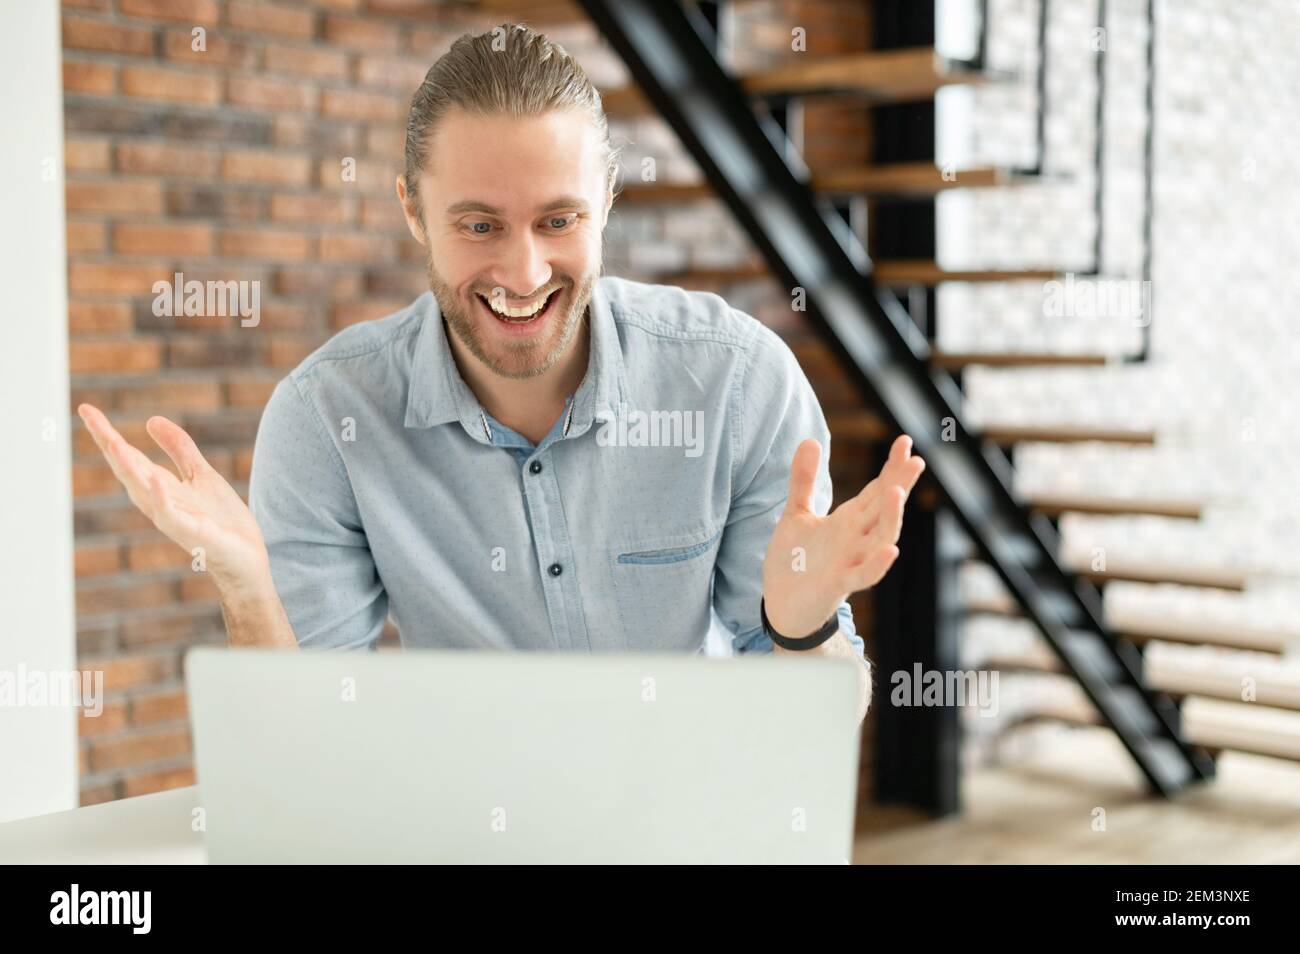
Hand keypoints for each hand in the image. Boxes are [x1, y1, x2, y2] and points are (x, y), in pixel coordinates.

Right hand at [78, 404, 270, 595]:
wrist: (246, 558)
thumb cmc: (221, 519)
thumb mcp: (201, 474)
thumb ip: (179, 449)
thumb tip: (151, 420)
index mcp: (160, 486)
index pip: (129, 456)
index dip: (107, 433)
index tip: (87, 408)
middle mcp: (159, 501)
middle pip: (128, 469)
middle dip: (109, 444)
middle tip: (89, 417)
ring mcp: (174, 518)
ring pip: (144, 491)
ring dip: (129, 468)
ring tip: (113, 442)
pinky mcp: (194, 533)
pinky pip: (173, 516)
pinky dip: (163, 500)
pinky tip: (156, 481)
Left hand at [762, 434, 925, 636]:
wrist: (780, 605)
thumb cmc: (794, 562)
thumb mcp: (795, 514)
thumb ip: (804, 480)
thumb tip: (811, 440)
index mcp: (849, 521)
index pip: (877, 489)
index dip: (892, 467)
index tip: (905, 440)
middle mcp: (856, 539)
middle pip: (885, 509)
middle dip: (900, 485)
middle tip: (915, 460)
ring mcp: (851, 562)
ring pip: (881, 539)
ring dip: (891, 518)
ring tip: (896, 492)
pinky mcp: (838, 585)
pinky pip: (863, 575)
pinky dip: (877, 565)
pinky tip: (891, 551)